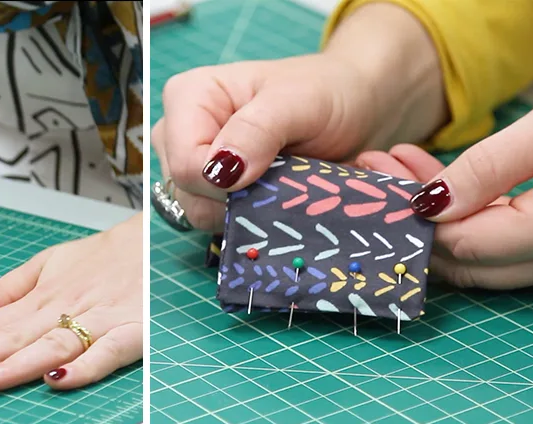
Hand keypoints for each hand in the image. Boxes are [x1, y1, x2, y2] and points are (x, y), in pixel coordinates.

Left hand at [0, 212, 142, 391]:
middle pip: (17, 334)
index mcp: (45, 293)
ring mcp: (101, 319)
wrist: (160, 238)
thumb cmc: (105, 256)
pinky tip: (58, 379)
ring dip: (18, 363)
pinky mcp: (134, 331)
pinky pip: (108, 352)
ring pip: (54, 343)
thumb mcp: (50, 262)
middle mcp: (68, 306)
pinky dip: (84, 366)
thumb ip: (7, 290)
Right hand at [152, 3, 446, 231]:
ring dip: (248, 209)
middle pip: (188, 193)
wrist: (355, 106)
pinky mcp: (208, 190)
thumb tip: (221, 173)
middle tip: (287, 173)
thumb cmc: (328, 92)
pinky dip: (251, 216)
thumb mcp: (300, 101)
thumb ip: (257, 130)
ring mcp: (192, 163)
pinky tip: (276, 194)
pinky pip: (217, 221)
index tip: (274, 173)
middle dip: (239, 197)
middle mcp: (177, 131)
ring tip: (284, 180)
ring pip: (201, 213)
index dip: (226, 183)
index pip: (185, 165)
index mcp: (188, 97)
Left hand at [355, 104, 532, 288]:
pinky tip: (432, 174)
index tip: (372, 184)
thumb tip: (427, 203)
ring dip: (432, 213)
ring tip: (391, 165)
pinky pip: (500, 236)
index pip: (461, 244)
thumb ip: (489, 169)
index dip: (411, 218)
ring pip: (479, 248)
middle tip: (371, 175)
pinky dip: (466, 211)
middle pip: (463, 258)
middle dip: (410, 218)